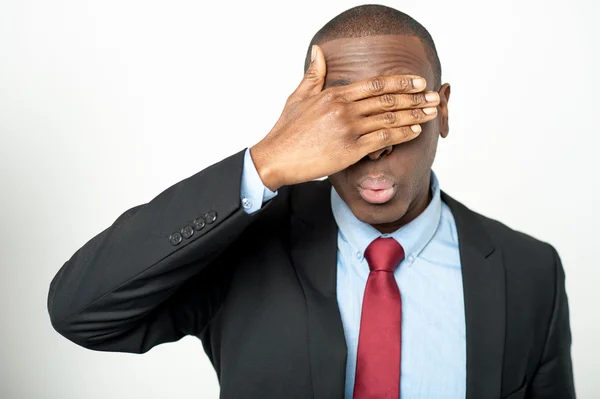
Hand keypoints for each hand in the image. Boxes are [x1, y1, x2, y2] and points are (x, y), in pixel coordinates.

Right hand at [250, 44, 439, 190]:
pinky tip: (415, 131)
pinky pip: (383, 139)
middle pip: (388, 99)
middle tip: (434, 96)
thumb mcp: (299, 96)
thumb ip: (314, 74)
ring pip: (390, 118)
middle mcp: (344, 109)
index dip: (400, 82)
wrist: (276, 158)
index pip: (375, 84)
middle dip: (415, 97)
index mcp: (334, 94)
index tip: (418, 81)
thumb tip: (317, 50)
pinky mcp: (350, 150)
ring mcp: (348, 129)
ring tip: (431, 112)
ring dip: (415, 115)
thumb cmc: (286, 129)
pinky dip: (402, 134)